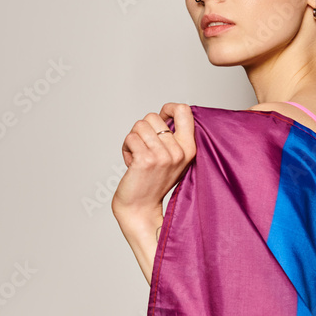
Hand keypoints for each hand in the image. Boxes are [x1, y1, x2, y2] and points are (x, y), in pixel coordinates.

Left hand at [111, 102, 195, 222]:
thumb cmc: (153, 181)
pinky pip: (130, 138)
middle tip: (144, 148)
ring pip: (139, 125)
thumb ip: (173, 137)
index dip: (168, 108)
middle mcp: (179, 151)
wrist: (140, 208)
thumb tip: (165, 112)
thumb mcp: (173, 158)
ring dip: (133, 139)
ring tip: (138, 156)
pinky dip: (126, 148)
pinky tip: (131, 162)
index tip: (161, 116)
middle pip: (153, 116)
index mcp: (189, 148)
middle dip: (143, 129)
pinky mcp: (146, 160)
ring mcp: (163, 156)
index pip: (184, 110)